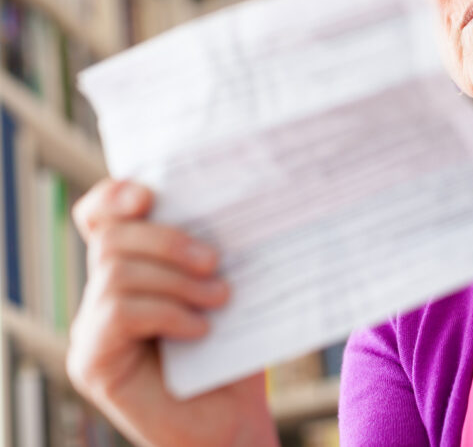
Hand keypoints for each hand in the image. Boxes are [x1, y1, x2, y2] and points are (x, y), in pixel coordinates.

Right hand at [67, 179, 277, 446]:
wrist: (233, 423)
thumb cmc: (234, 353)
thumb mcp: (226, 291)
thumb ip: (211, 253)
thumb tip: (235, 203)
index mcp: (132, 267)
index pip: (99, 216)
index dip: (114, 195)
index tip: (150, 193)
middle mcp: (102, 295)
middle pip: (112, 238)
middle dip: (168, 240)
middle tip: (216, 261)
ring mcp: (92, 329)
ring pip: (117, 272)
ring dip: (177, 280)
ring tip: (221, 298)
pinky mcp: (93, 363)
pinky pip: (120, 314)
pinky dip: (167, 312)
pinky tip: (201, 330)